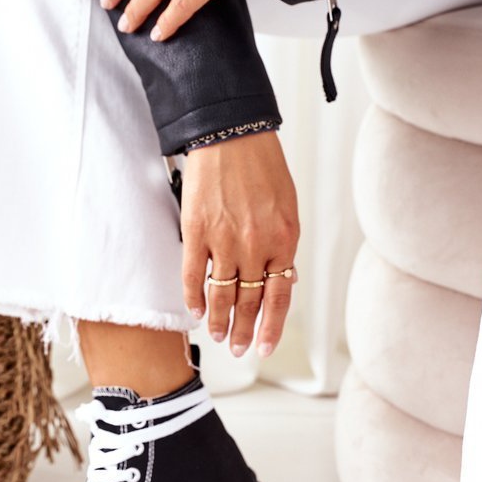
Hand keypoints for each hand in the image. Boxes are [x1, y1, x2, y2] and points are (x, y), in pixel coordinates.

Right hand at [180, 132, 298, 357]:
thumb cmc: (261, 166)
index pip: (279, 298)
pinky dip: (194, 297)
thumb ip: (284, 246)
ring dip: (219, 321)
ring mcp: (224, 240)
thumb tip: (286, 279)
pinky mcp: (197, 231)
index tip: (264, 346)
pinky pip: (194, 275)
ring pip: (221, 295)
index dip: (271, 327)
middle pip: (249, 302)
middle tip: (239, 349)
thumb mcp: (288, 208)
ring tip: (218, 336)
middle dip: (244, 332)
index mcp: (283, 240)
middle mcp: (255, 245)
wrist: (231, 133)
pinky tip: (195, 311)